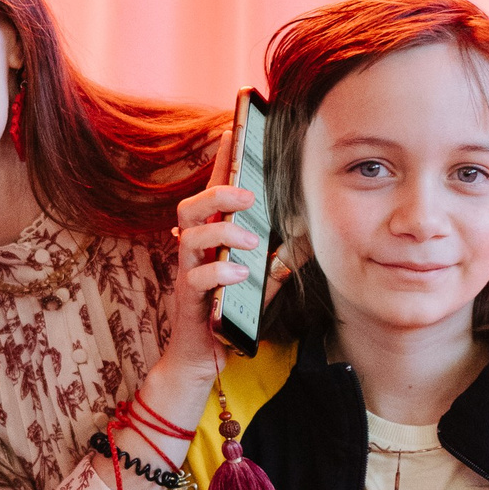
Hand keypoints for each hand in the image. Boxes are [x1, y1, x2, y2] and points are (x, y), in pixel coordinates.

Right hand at [142, 125, 260, 423]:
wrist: (201, 361)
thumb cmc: (228, 318)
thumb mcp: (260, 288)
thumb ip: (275, 267)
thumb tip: (301, 246)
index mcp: (212, 241)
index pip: (213, 193)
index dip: (220, 161)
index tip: (231, 128)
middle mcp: (194, 252)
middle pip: (191, 206)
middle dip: (219, 193)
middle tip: (250, 196)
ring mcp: (187, 274)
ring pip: (190, 236)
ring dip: (223, 232)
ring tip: (252, 241)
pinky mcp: (187, 300)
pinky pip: (197, 278)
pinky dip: (220, 272)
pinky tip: (241, 274)